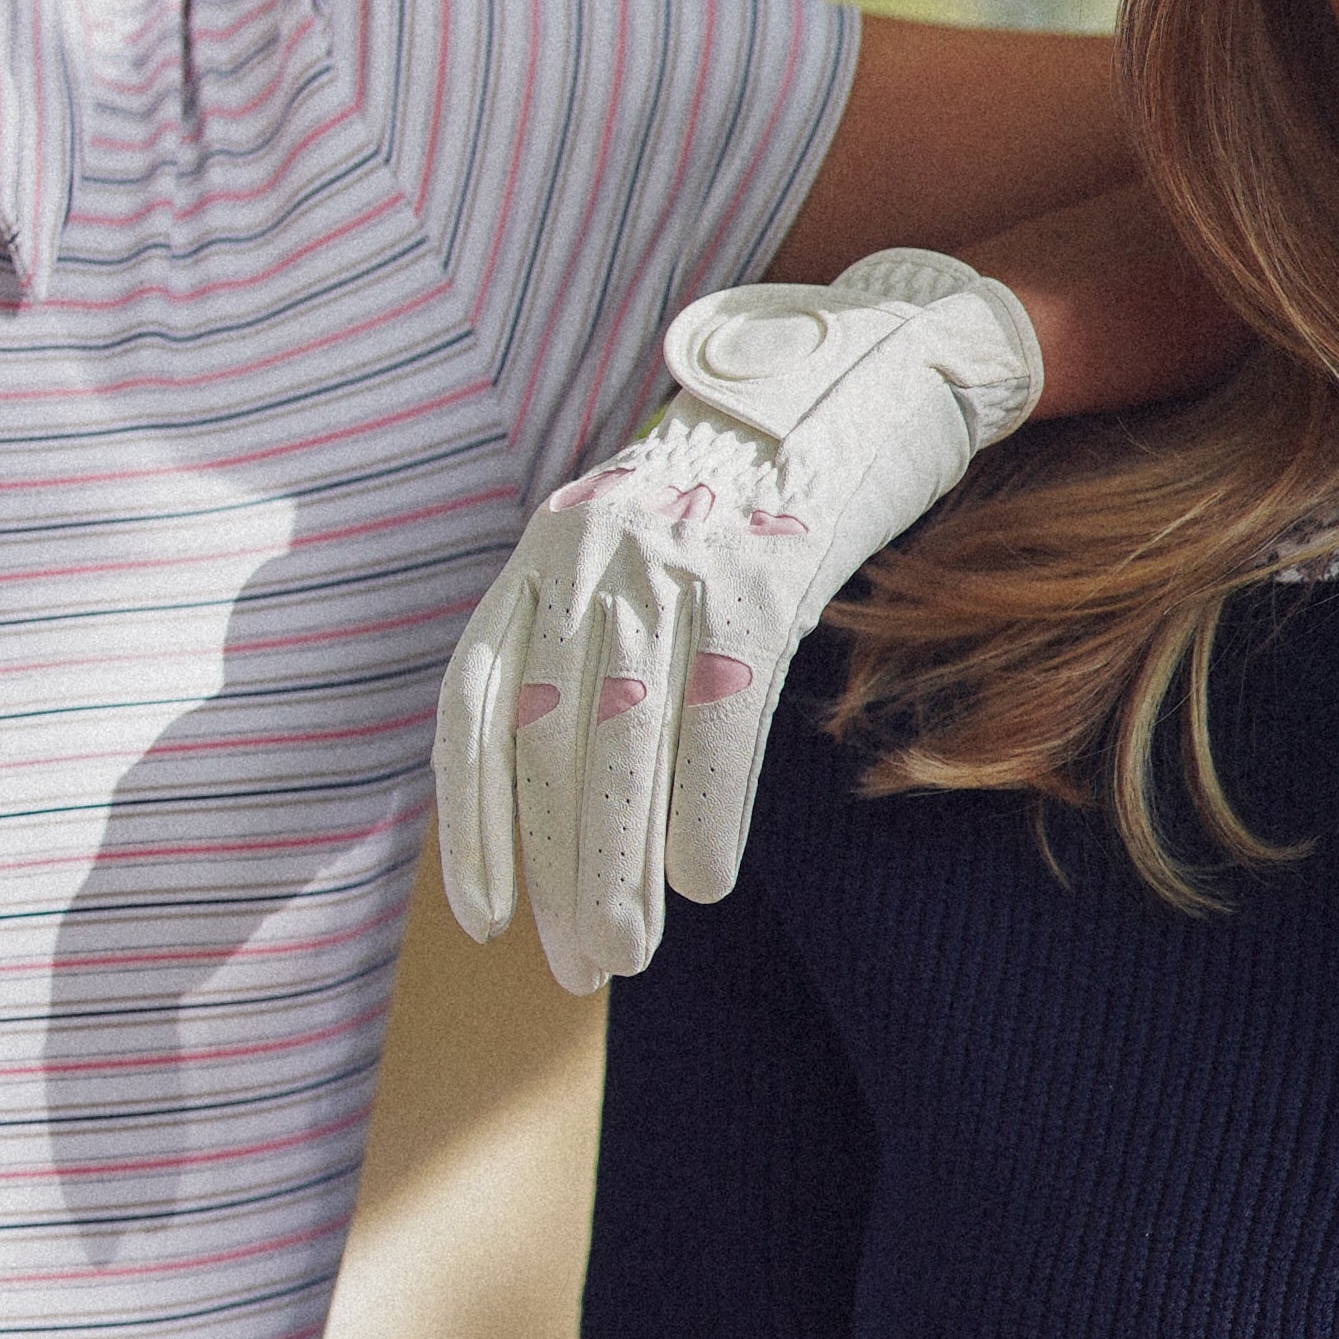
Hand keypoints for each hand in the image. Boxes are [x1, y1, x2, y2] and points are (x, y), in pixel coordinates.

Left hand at [435, 256, 1044, 995]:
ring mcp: (677, 557)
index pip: (477, 703)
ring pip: (624, 742)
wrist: (865, 375)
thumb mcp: (641, 539)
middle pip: (549, 739)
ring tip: (627, 951)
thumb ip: (590, 633)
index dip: (473, 820)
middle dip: (558, 868)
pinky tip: (704, 883)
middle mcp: (592, 549)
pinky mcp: (763, 573)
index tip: (483, 916)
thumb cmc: (750, 488)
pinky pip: (719, 718)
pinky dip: (706, 811)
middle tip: (576, 963)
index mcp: (544, 546)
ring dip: (620, 865)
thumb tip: (565, 788)